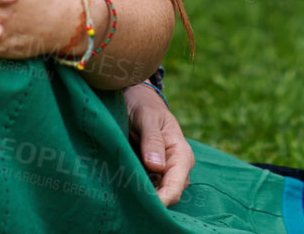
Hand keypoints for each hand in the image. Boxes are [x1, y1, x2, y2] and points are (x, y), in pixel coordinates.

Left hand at [126, 83, 193, 205]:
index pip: (176, 186)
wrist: (136, 99)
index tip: (144, 204)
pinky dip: (136, 191)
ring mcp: (163, 172)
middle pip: (168, 195)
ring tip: (122, 190)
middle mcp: (176, 167)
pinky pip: (147, 189)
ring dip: (142, 196)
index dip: (162, 199)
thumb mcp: (147, 117)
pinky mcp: (151, 174)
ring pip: (157, 195)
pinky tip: (122, 187)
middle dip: (151, 201)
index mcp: (181, 154)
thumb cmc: (143, 105)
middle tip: (126, 199)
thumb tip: (156, 166)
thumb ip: (152, 140)